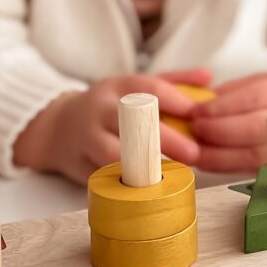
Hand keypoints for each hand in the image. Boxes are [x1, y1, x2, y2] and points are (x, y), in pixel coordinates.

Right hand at [13, 67, 211, 182]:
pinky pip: (106, 178)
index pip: (149, 89)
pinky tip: (148, 190)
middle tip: (194, 153)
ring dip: (145, 168)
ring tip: (171, 174)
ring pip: (116, 155)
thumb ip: (174, 82)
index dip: (177, 103)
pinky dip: (127, 185)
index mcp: (117, 87)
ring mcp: (86, 139)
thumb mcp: (135, 87)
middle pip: (134, 123)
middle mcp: (99, 110)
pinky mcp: (79, 166)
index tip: (200, 117)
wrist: (57, 127)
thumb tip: (209, 77)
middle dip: (167, 141)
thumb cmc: (108, 107)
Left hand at [189, 71, 266, 175]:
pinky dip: (228, 167)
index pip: (254, 99)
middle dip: (218, 132)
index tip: (196, 111)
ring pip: (253, 156)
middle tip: (194, 130)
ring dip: (218, 156)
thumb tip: (198, 104)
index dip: (222, 107)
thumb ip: (235, 91)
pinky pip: (254, 169)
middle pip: (254, 129)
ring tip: (194, 151)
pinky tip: (208, 161)